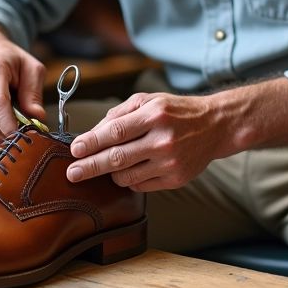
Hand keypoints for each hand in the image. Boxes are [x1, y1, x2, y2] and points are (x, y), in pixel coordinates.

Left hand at [67, 92, 228, 191]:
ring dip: (110, 173)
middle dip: (90, 167)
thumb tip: (92, 134)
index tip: (75, 150)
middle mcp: (163, 140)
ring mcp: (170, 163)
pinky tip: (132, 169)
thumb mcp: (148, 100)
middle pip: (117, 158)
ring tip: (107, 166)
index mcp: (154, 115)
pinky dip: (129, 180)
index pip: (115, 131)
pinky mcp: (176, 180)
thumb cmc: (176, 111)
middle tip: (72, 173)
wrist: (215, 125)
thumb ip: (119, 114)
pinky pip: (141, 186)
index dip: (92, 142)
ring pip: (126, 177)